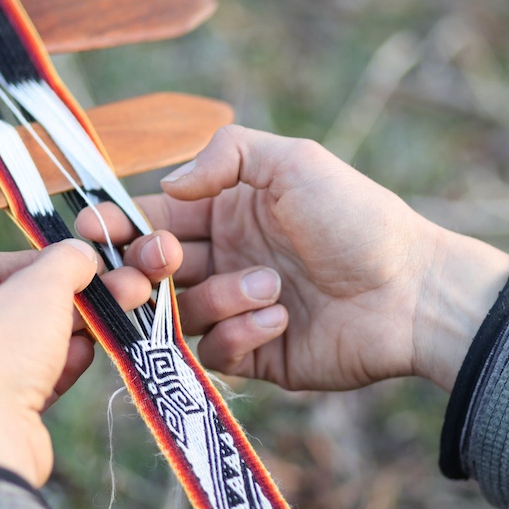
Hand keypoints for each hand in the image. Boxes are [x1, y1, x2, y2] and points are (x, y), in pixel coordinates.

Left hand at [0, 240, 153, 485]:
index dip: (41, 262)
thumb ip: (65, 261)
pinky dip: (56, 369)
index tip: (81, 264)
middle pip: (11, 308)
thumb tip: (82, 254)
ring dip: (67, 335)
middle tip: (108, 293)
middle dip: (65, 301)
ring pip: (22, 347)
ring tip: (105, 323)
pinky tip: (85, 355)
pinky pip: (23, 383)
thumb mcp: (39, 287)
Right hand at [77, 126, 508, 392]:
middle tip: (165, 264)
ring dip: (219, 298)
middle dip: (149, 269)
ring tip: (272, 286)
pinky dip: (240, 335)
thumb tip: (168, 185)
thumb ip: (226, 154)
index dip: (118, 226)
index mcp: (225, 211)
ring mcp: (237, 308)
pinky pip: (215, 353)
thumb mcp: (294, 161)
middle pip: (153, 271)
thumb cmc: (356, 218)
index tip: (93, 231)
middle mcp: (224, 258)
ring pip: (182, 313)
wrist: (415, 291)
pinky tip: (281, 319)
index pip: (153, 218)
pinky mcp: (255, 355)